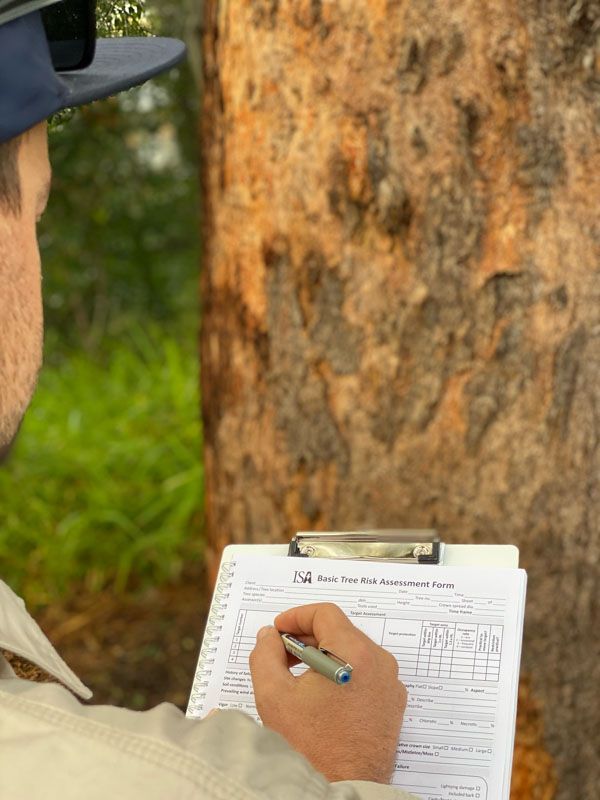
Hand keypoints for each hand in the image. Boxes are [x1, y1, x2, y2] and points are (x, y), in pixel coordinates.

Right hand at [249, 602, 405, 782]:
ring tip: (298, 676)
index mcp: (354, 653)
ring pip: (353, 652)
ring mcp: (389, 684)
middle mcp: (379, 663)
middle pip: (340, 631)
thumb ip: (265, 655)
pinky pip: (366, 674)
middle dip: (307, 638)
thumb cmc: (312, 748)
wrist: (341, 790)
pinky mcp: (392, 704)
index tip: (279, 629)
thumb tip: (270, 636)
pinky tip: (320, 694)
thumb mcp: (273, 695)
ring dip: (324, 655)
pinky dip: (342, 672)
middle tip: (281, 654)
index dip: (297, 616)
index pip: (325, 614)